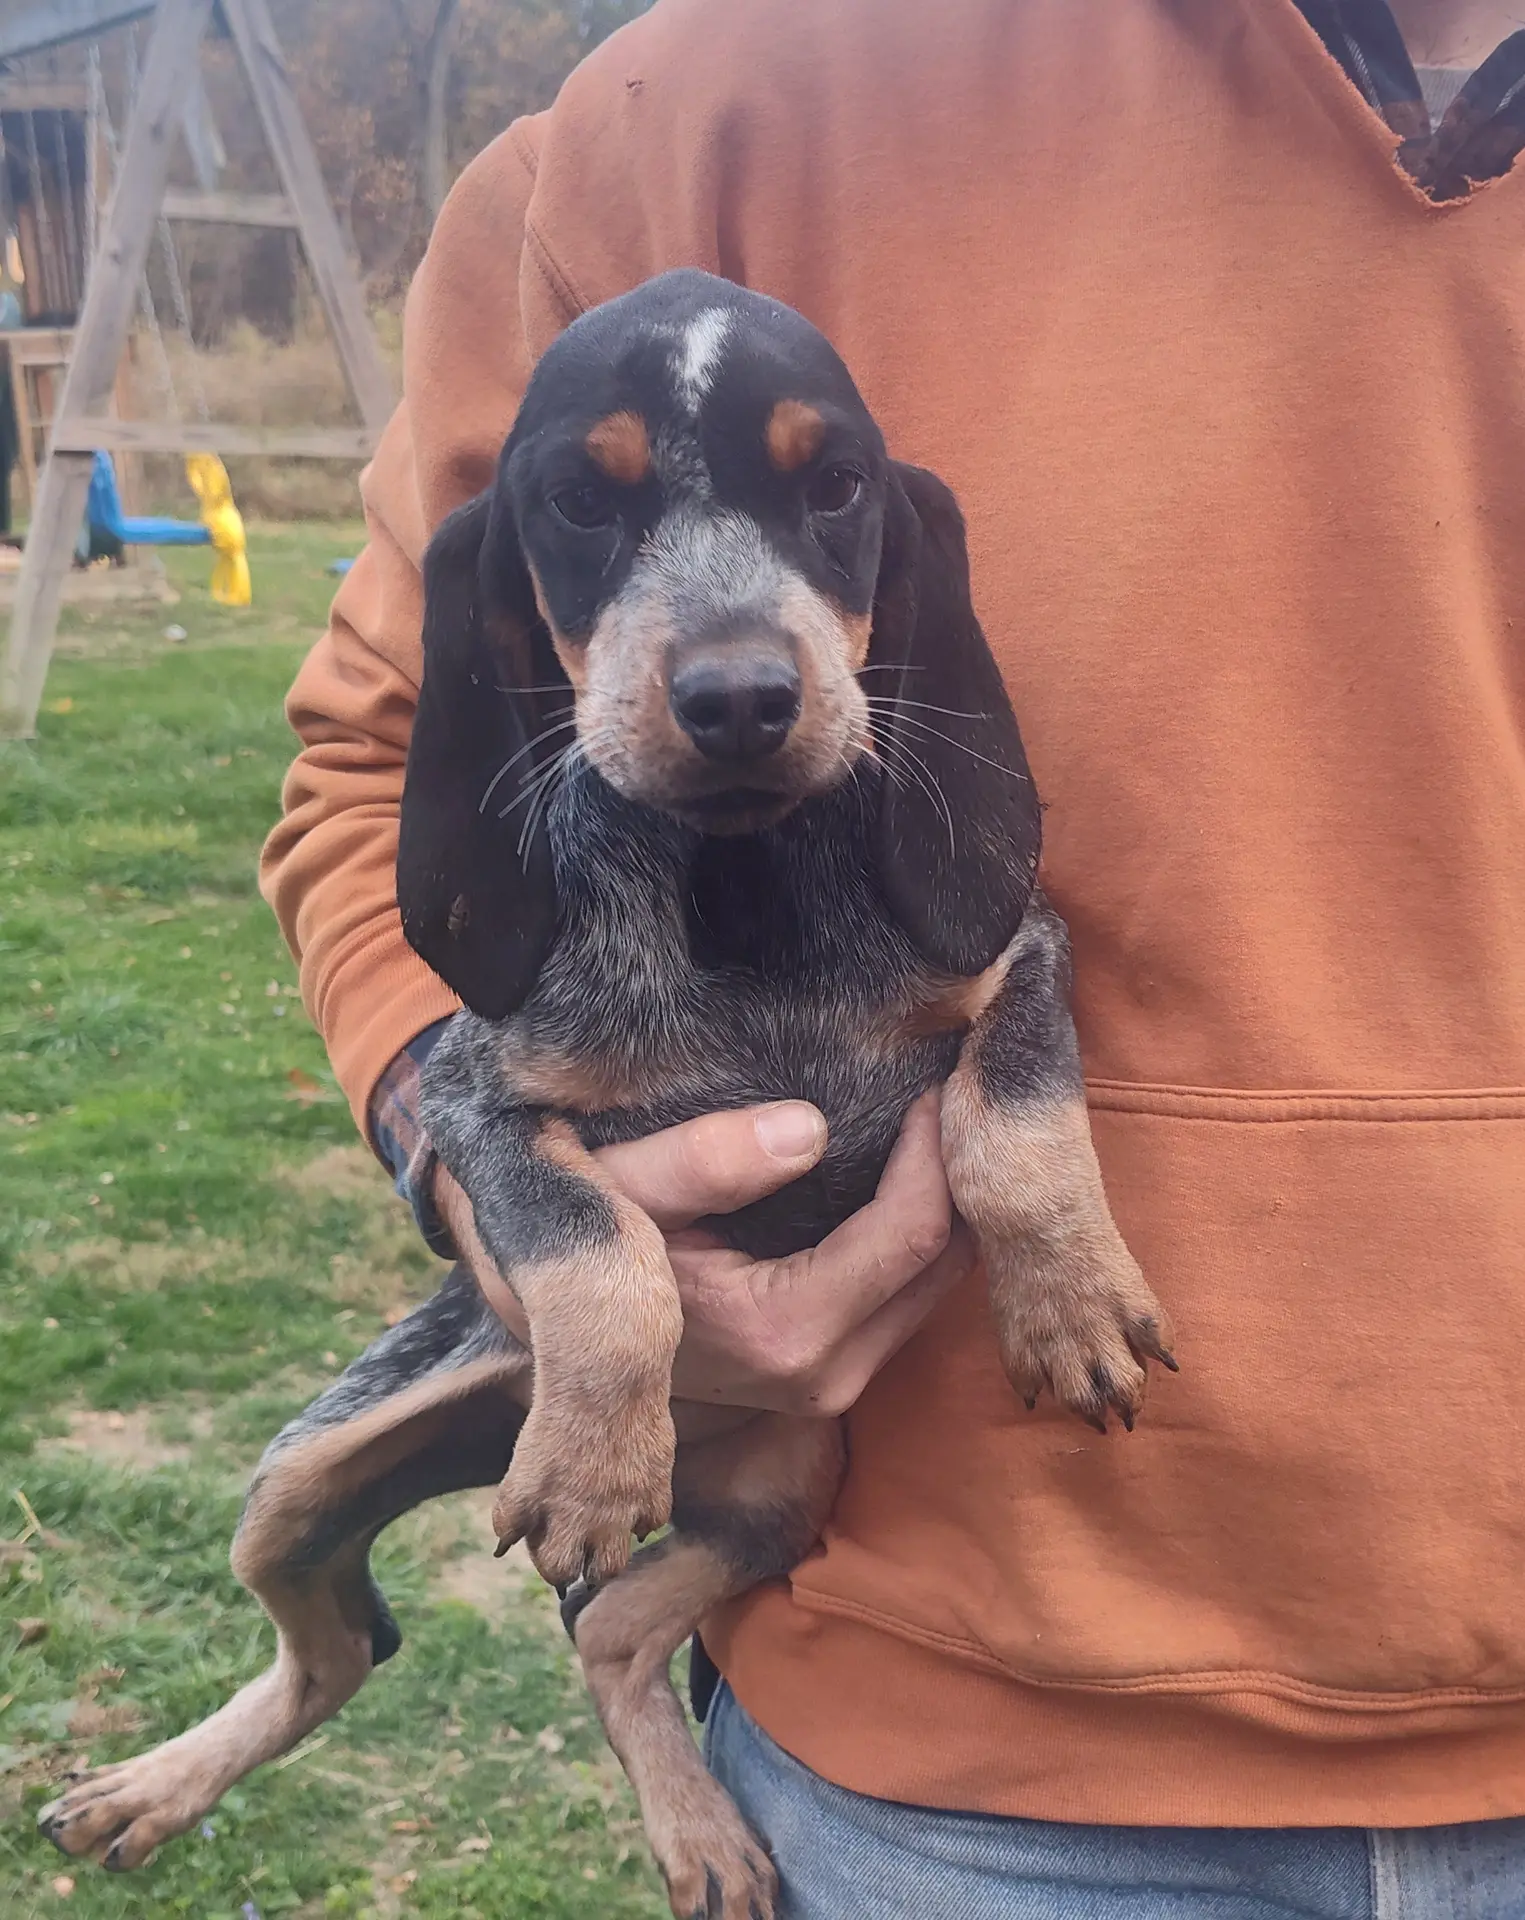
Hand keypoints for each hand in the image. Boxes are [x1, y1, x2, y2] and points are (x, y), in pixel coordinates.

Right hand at [434, 1092, 973, 1415]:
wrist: (543, 1322)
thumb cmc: (575, 1241)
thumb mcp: (616, 1186)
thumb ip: (702, 1160)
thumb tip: (808, 1129)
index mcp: (781, 1332)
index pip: (912, 1233)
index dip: (937, 1149)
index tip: (934, 1076)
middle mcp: (820, 1377)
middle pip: (946, 1266)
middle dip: (957, 1177)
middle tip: (950, 1087)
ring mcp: (826, 1388)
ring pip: (936, 1287)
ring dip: (942, 1206)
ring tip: (928, 1119)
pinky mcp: (823, 1379)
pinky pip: (904, 1300)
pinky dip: (915, 1238)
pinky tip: (900, 1172)